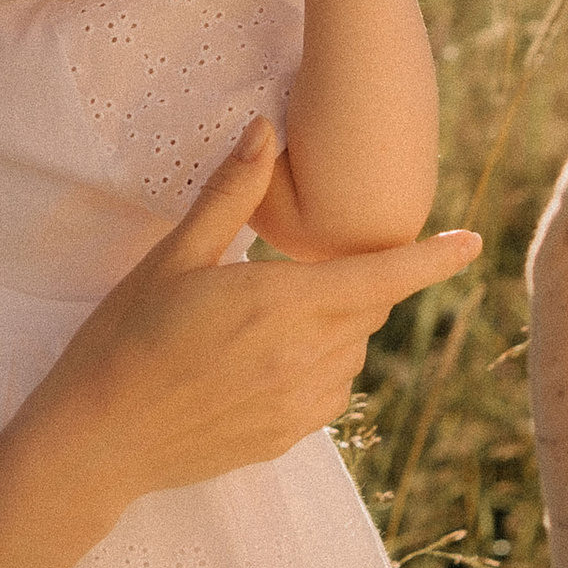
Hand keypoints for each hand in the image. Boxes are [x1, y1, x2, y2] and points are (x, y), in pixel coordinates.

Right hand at [30, 123, 478, 532]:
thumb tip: (267, 128)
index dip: (433, 260)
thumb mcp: (173, 257)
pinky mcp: (286, 438)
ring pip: (352, 352)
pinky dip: (318, 367)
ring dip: (336, 326)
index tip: (471, 243)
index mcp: (281, 303)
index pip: (381, 276)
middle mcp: (304, 357)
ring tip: (268, 319)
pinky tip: (265, 360)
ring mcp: (298, 405)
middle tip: (303, 268)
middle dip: (358, 281)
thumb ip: (231, 194)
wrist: (97, 439)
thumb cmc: (124, 338)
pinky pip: (329, 393)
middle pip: (368, 310)